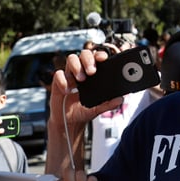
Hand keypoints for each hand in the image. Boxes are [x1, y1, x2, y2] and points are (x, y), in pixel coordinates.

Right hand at [45, 49, 121, 176]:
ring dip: (76, 65)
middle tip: (93, 71)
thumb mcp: (97, 108)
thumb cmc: (83, 113)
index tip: (106, 58)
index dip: (100, 54)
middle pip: (82, 54)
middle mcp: (79, 74)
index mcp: (91, 75)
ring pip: (69, 60)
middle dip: (88, 59)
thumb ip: (108, 103)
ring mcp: (67, 79)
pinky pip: (57, 76)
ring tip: (82, 78)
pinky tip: (70, 89)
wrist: (68, 126)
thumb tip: (122, 98)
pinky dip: (63, 80)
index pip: (95, 58)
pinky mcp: (57, 87)